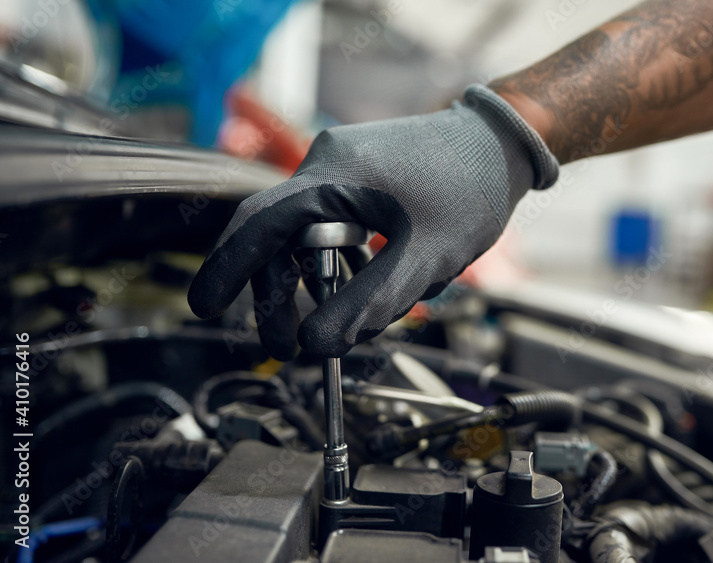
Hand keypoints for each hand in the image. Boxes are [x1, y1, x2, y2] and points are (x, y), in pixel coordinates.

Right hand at [188, 85, 558, 358]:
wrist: (504, 144)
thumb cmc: (471, 188)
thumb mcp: (423, 258)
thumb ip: (369, 304)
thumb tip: (318, 345)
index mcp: (334, 176)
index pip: (259, 223)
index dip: (227, 267)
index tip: (205, 306)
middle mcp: (328, 166)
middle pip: (278, 237)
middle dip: (278, 295)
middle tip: (284, 344)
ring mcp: (344, 171)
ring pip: (308, 237)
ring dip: (319, 284)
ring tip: (340, 326)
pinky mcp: (362, 181)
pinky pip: (335, 227)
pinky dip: (344, 263)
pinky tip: (372, 286)